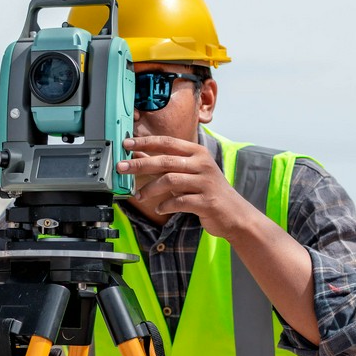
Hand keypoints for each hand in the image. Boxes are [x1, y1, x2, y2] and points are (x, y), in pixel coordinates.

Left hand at [116, 135, 249, 239]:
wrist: (234, 213)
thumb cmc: (208, 191)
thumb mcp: (189, 173)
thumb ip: (166, 164)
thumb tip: (139, 155)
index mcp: (197, 152)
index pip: (167, 142)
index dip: (145, 142)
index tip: (126, 144)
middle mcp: (202, 164)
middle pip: (165, 161)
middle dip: (140, 164)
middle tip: (121, 168)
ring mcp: (205, 183)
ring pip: (170, 180)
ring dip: (150, 189)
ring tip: (140, 196)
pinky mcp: (206, 202)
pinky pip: (179, 202)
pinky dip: (166, 205)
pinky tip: (160, 208)